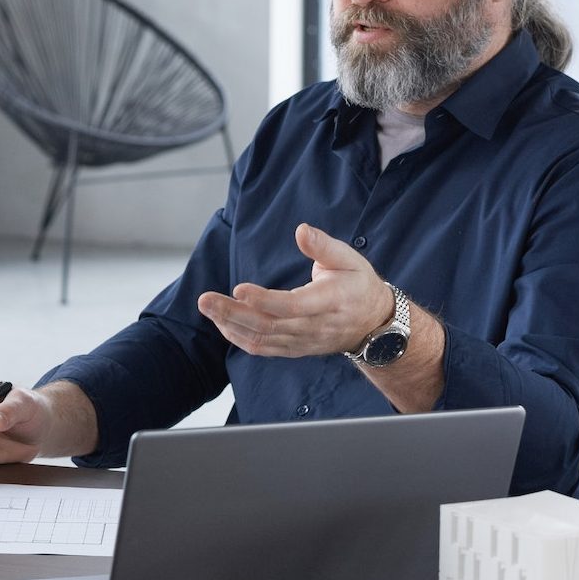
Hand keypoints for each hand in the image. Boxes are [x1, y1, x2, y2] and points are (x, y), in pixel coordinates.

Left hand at [195, 223, 394, 357]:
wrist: (374, 325)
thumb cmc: (358, 285)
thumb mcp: (349, 258)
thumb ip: (323, 245)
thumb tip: (300, 230)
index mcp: (330, 302)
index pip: (292, 306)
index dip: (264, 300)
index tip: (238, 288)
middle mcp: (314, 327)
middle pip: (268, 325)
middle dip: (233, 313)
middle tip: (204, 299)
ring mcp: (302, 342)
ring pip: (261, 339)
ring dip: (230, 324)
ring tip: (206, 307)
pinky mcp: (293, 349)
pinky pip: (262, 348)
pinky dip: (238, 337)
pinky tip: (221, 322)